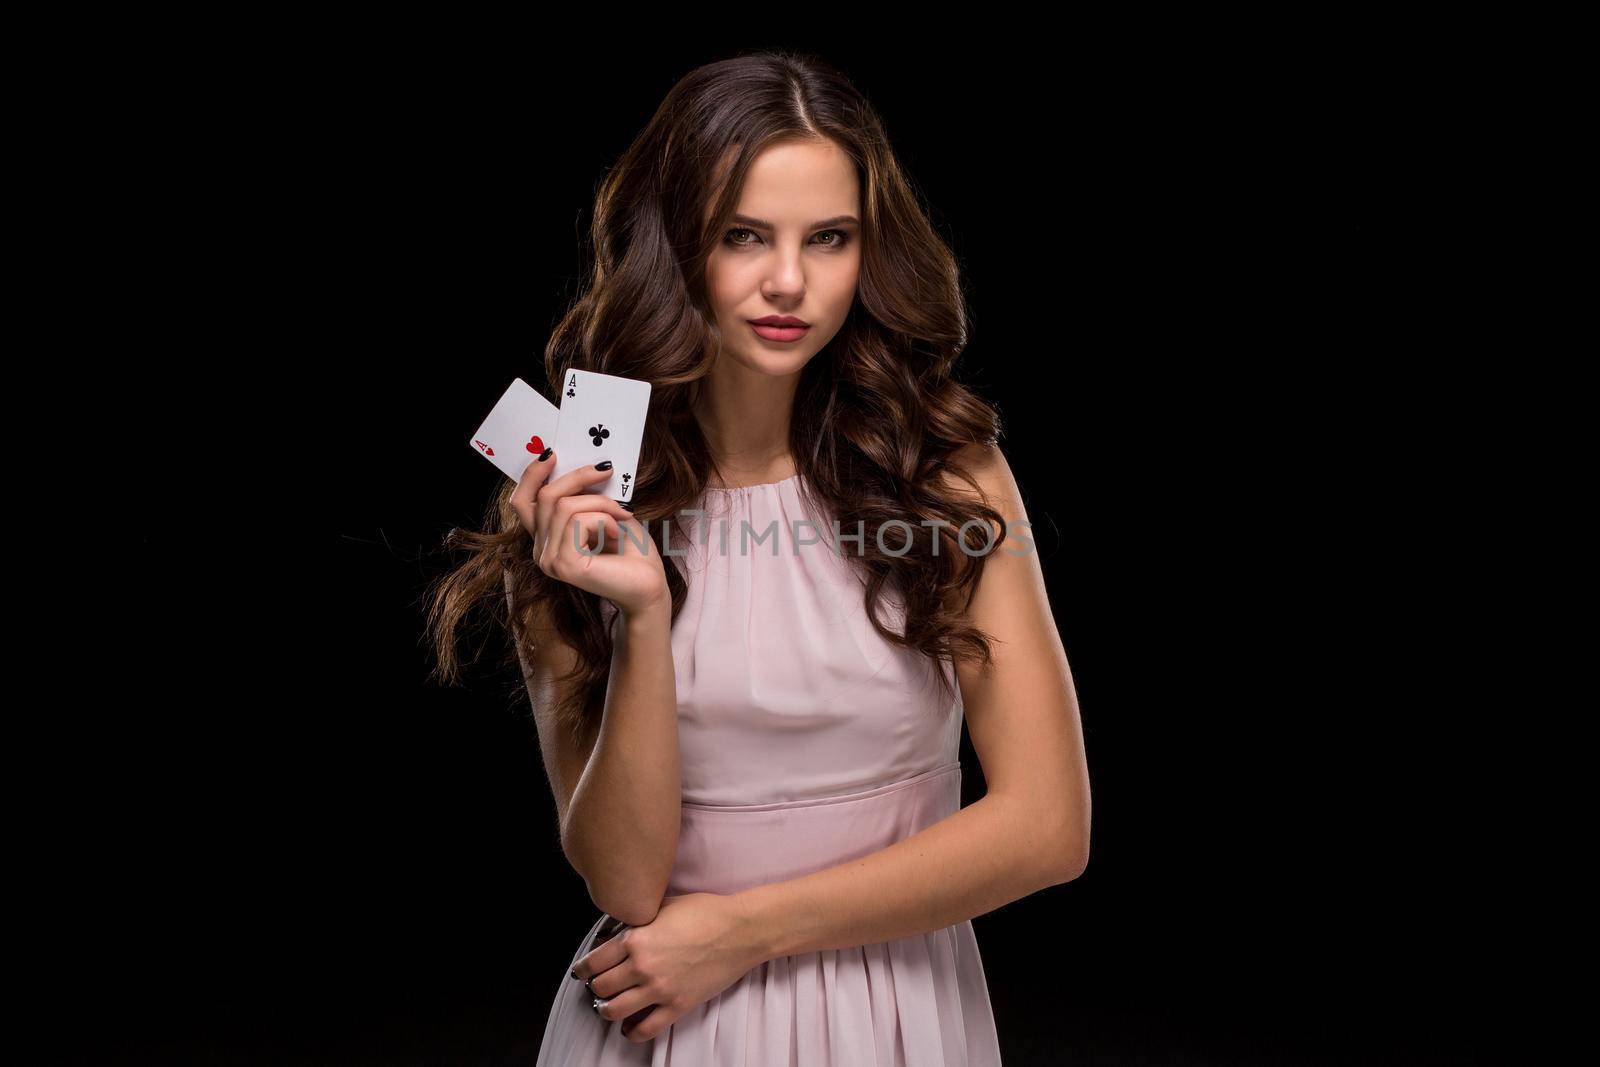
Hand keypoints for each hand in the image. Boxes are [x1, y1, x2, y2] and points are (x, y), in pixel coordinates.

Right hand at [510, 450, 667, 616]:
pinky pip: (578, 522)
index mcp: (546, 538)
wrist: (650, 585)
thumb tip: (577, 464)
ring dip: (600, 503)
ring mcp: (549, 561)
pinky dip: (604, 519)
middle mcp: (541, 551)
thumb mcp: (604, 512)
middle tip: (607, 471)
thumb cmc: (632, 551)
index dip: (533, 474)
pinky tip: (617, 534)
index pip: (522, 502)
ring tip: (622, 516)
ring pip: (564, 506)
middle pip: (544, 496)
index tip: (554, 454)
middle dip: (579, 477)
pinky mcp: (564, 565)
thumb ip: (583, 495)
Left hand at [573, 893, 764, 1043]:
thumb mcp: (663, 905)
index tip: (581, 971)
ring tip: (608, 1006)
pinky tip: (629, 1028)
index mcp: (636, 939)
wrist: (740, 930)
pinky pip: (646, 1029)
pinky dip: (632, 1033)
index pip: (594, 961)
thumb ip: (637, 919)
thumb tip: (620, 929)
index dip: (583, 968)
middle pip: (601, 987)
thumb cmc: (705, 912)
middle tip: (598, 986)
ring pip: (615, 1011)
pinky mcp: (678, 1005)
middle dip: (596, 987)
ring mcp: (660, 989)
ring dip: (606, 1010)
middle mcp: (643, 967)